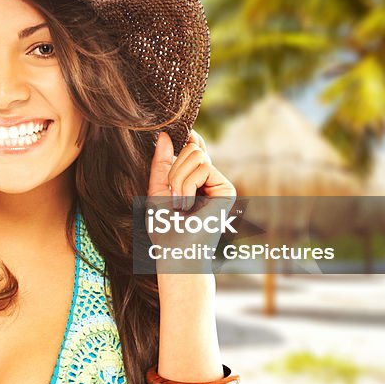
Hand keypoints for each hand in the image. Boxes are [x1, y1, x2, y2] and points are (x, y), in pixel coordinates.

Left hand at [146, 130, 236, 272]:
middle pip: (192, 148)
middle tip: (173, 197)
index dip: (190, 138)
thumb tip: (163, 135)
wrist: (176, 251)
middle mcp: (209, 180)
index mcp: (194, 181)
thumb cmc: (165, 228)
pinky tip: (189, 205)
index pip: (194, 149)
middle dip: (174, 170)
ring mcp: (219, 184)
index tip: (185, 132)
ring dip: (179, 179)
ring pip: (196, 155)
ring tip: (179, 204)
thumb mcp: (157, 190)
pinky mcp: (227, 189)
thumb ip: (161, 163)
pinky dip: (187, 185)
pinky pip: (202, 167)